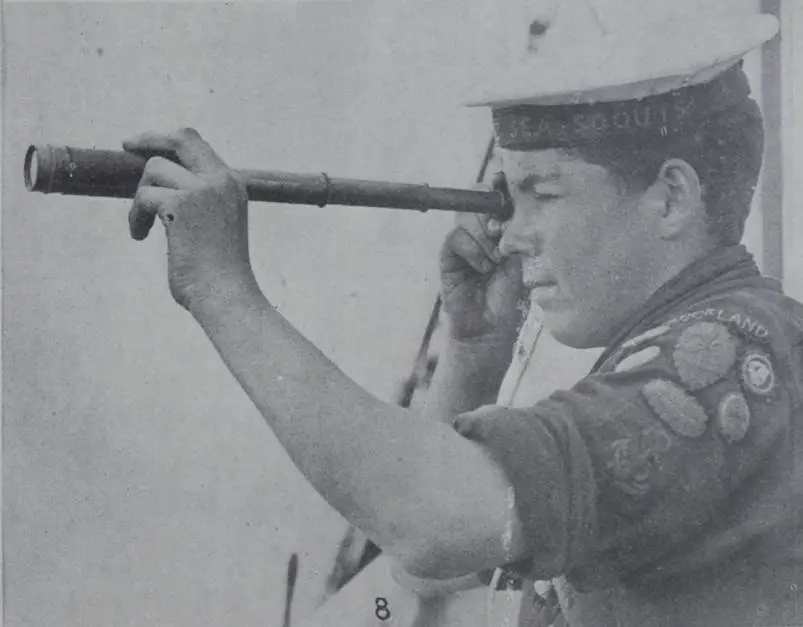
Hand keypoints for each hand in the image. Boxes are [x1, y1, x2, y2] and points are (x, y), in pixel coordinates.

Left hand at [124, 128, 255, 311]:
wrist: (226, 295)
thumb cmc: (219, 273)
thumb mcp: (217, 227)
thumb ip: (199, 202)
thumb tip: (159, 189)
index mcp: (233, 185)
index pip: (198, 146)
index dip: (168, 141)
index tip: (146, 147)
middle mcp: (221, 181)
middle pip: (180, 139)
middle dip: (148, 139)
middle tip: (126, 146)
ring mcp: (202, 189)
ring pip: (154, 170)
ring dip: (140, 197)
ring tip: (141, 226)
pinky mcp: (180, 203)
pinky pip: (143, 197)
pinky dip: (135, 217)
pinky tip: (139, 236)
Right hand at [439, 176, 525, 341]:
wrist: (491, 329)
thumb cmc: (509, 297)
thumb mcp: (520, 260)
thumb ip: (515, 233)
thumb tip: (513, 206)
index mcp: (498, 229)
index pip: (494, 197)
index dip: (497, 184)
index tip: (503, 180)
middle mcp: (478, 232)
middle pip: (476, 201)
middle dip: (491, 213)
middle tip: (501, 234)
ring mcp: (462, 244)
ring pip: (465, 219)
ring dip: (484, 238)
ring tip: (495, 261)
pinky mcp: (448, 257)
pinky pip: (455, 238)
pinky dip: (472, 251)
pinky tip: (483, 268)